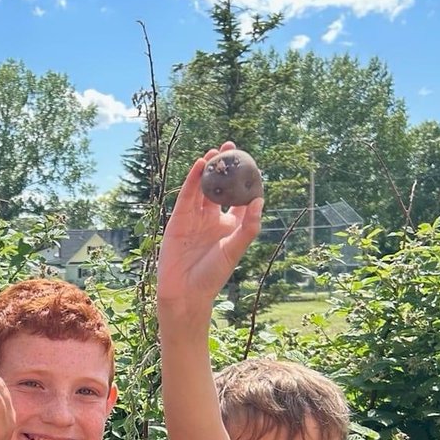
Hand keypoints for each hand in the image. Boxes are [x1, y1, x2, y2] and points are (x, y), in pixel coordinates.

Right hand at [157, 142, 262, 307]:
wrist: (185, 292)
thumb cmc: (212, 275)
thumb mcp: (234, 250)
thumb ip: (248, 227)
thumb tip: (260, 200)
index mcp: (230, 226)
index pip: (239, 198)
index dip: (244, 180)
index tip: (250, 163)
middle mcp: (213, 219)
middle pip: (220, 187)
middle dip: (225, 168)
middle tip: (231, 147)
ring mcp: (195, 218)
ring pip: (203, 188)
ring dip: (208, 169)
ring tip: (215, 151)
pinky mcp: (179, 218)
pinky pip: (187, 195)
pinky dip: (192, 179)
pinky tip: (200, 164)